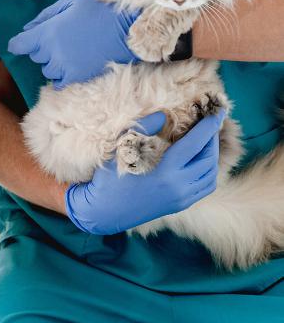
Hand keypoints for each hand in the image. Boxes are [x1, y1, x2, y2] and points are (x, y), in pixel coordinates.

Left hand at [8, 0, 138, 88]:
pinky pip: (58, 82)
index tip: (21, 44)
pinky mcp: (75, 77)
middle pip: (35, 56)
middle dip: (42, 49)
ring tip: (69, 52)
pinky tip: (72, 65)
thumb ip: (46, 15)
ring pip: (47, 70)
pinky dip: (62, 76)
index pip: (19, 44)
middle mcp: (52, 51)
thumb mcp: (70, 3)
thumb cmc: (97, 12)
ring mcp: (63, 66)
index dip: (18, 44)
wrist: (124, 31)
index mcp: (48, 32)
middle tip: (60, 40)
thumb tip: (27, 29)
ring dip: (53, 63)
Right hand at [65, 110, 223, 234]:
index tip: (218, 111)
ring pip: (211, 174)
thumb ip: (144, 128)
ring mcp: (182, 200)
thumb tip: (165, 114)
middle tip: (210, 121)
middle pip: (208, 159)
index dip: (208, 126)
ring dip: (212, 154)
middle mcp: (179, 188)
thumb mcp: (122, 148)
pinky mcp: (181, 205)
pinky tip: (201, 158)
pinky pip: (205, 186)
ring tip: (207, 138)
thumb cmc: (109, 178)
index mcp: (166, 173)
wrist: (104, 212)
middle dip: (212, 138)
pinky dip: (209, 169)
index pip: (195, 145)